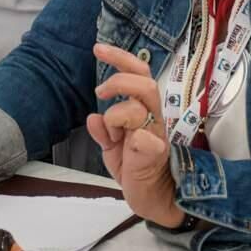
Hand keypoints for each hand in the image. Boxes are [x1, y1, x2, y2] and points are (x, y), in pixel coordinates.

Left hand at [86, 44, 183, 227]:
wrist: (157, 202)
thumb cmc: (138, 172)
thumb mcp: (113, 151)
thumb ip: (103, 133)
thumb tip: (93, 117)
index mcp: (143, 113)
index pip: (138, 75)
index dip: (120, 58)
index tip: (98, 48)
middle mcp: (153, 119)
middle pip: (144, 84)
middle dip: (118, 80)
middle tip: (101, 92)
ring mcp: (156, 136)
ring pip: (140, 107)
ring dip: (117, 114)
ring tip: (111, 132)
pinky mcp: (156, 156)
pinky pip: (146, 140)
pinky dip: (132, 140)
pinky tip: (125, 150)